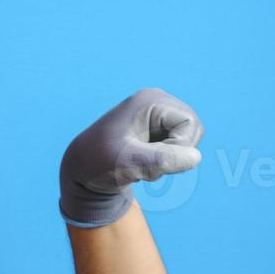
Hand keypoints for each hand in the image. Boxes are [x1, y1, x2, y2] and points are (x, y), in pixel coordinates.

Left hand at [58, 87, 203, 227]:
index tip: (152, 162)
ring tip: (141, 164)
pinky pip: (177, 147)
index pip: (189, 122)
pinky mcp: (155, 129)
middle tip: (145, 165)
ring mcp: (156, 115)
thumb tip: (195, 158)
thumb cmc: (97, 165)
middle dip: (175, 153)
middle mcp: (155, 102)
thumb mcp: (126, 163)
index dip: (179, 146)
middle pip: (193, 128)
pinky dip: (165, 161)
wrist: (79, 172)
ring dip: (169, 158)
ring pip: (187, 140)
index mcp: (149, 100)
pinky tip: (142, 164)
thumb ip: (160, 160)